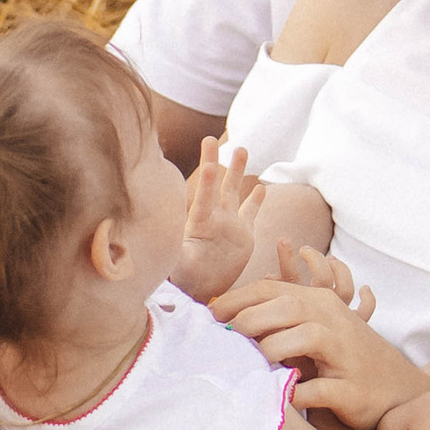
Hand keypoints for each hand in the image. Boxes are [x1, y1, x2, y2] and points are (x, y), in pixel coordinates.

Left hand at [169, 139, 265, 302]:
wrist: (201, 291)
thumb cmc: (187, 281)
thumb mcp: (182, 269)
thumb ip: (178, 259)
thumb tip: (167, 254)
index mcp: (199, 226)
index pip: (203, 201)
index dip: (206, 184)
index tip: (207, 166)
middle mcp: (214, 219)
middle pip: (215, 186)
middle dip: (213, 162)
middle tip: (210, 139)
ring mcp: (229, 224)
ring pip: (234, 191)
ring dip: (237, 171)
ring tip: (242, 149)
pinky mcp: (243, 235)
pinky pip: (251, 213)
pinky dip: (257, 200)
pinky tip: (262, 187)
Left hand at [216, 246, 423, 429]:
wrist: (395, 391)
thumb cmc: (341, 360)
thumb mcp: (313, 330)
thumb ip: (278, 318)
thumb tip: (226, 315)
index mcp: (319, 303)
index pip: (272, 289)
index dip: (237, 299)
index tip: (210, 316)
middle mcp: (334, 322)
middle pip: (288, 306)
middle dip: (250, 320)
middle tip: (225, 340)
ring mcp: (346, 355)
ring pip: (307, 337)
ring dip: (273, 349)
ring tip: (253, 365)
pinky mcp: (352, 390)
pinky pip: (320, 390)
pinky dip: (297, 394)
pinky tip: (279, 399)